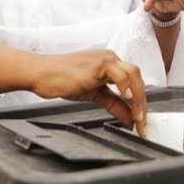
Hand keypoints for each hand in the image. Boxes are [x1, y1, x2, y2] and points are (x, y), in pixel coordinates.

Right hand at [30, 50, 146, 135]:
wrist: (41, 74)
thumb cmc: (61, 79)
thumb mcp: (94, 95)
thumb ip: (113, 104)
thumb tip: (129, 118)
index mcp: (109, 64)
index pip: (133, 82)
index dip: (139, 103)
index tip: (140, 123)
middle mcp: (110, 58)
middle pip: (137, 78)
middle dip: (142, 104)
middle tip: (142, 125)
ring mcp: (104, 59)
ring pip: (133, 74)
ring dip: (138, 98)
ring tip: (138, 117)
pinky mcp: (97, 64)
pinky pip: (119, 73)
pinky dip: (126, 86)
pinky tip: (127, 99)